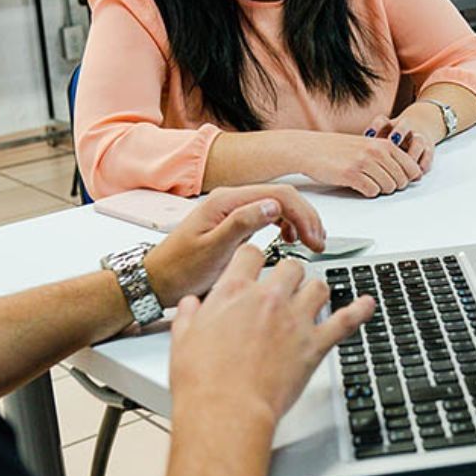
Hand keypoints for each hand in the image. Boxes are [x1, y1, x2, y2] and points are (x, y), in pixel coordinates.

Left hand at [145, 184, 324, 302]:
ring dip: (298, 221)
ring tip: (310, 242)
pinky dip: (286, 225)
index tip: (314, 240)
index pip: (278, 196)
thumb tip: (271, 206)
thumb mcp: (213, 250)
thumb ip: (242, 225)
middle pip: (281, 197)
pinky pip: (267, 215)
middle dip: (306, 218)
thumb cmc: (180, 269)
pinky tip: (290, 239)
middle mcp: (230, 200)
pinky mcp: (234, 222)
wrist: (157, 279)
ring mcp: (232, 210)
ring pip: (277, 205)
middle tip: (318, 243)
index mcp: (226, 201)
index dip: (303, 216)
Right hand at [165, 246, 374, 425]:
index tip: (257, 266)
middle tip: (284, 289)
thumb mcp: (183, 340)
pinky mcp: (315, 344)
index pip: (252, 254)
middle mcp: (268, 298)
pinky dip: (359, 311)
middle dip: (289, 275)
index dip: (255, 258)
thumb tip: (191, 306)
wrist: (226, 410)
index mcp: (234, 292)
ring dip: (315, 291)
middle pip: (291, 266)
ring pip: (319, 287)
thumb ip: (189, 316)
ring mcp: (295, 320)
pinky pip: (346, 320)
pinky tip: (367, 305)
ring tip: (311, 300)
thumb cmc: (203, 381)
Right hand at [291, 130, 424, 196]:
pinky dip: (367, 192)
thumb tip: (409, 173)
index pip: (412, 167)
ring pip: (388, 187)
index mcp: (383, 143)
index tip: (398, 180)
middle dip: (394, 186)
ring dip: (380, 189)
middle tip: (380, 183)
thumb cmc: (337, 148)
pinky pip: (372, 192)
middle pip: (402, 181)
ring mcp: (364, 162)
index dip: (407, 178)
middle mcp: (376, 151)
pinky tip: (358, 185)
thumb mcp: (367, 145)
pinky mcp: (351, 174)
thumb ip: (386, 155)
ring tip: (367, 182)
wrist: (310, 149)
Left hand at [363, 105, 445, 172]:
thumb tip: (351, 159)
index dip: (375, 127)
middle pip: (404, 125)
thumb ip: (368, 147)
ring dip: (411, 153)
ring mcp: (419, 138)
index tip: (368, 137)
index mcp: (390, 124)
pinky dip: (422, 165)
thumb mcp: (381, 138)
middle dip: (399, 133)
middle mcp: (406, 128)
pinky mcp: (429, 149)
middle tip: (391, 144)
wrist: (421, 128)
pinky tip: (415, 175)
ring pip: (418, 141)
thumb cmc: (393, 138)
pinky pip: (428, 156)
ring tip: (403, 167)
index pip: (382, 121)